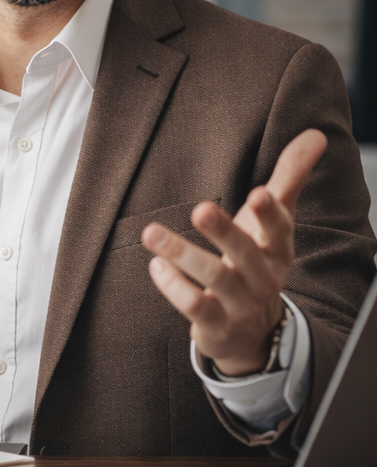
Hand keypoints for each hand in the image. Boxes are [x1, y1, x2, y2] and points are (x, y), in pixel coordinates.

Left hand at [143, 128, 326, 375]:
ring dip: (182, 254)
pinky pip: (195, 306)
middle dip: (224, 231)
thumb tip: (315, 134)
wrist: (251, 332)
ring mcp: (239, 303)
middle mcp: (263, 277)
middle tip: (200, 208)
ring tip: (151, 232)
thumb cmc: (256, 261)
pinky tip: (155, 265)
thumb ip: (289, 178)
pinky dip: (173, 287)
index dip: (270, 214)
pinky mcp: (215, 324)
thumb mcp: (273, 224)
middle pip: (245, 253)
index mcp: (278, 250)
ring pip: (214, 278)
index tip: (260, 194)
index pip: (280, 230)